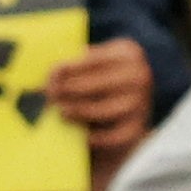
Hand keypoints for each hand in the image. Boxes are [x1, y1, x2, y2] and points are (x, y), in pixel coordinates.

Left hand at [46, 36, 153, 155]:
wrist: (128, 113)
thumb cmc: (102, 85)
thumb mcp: (96, 66)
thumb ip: (78, 66)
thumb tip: (53, 76)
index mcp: (128, 53)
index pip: (94, 59)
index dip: (70, 68)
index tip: (51, 75)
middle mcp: (139, 76)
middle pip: (97, 84)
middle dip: (69, 90)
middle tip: (49, 96)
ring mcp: (141, 103)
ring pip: (103, 110)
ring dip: (78, 111)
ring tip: (61, 112)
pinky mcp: (137, 128)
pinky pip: (113, 136)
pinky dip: (96, 138)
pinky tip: (81, 136)